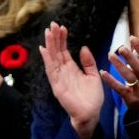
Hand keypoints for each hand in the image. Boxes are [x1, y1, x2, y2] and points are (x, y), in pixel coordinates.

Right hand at [39, 23, 103, 138]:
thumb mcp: (94, 75)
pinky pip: (51, 70)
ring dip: (49, 45)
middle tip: (52, 24)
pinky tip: (44, 50)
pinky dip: (47, 59)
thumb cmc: (92, 98)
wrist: (90, 113)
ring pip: (52, 58)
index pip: (64, 51)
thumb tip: (83, 48)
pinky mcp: (57, 85)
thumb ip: (88, 62)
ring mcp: (59, 78)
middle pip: (56, 51)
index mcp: (71, 68)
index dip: (62, 39)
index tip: (62, 27)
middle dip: (54, 38)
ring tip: (48, 32)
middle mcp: (63, 71)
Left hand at [101, 35, 138, 118]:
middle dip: (130, 57)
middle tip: (121, 48)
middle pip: (138, 67)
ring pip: (128, 76)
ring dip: (119, 66)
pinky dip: (111, 81)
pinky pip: (119, 88)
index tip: (132, 38)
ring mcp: (138, 89)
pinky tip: (103, 73)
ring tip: (111, 55)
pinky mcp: (129, 96)